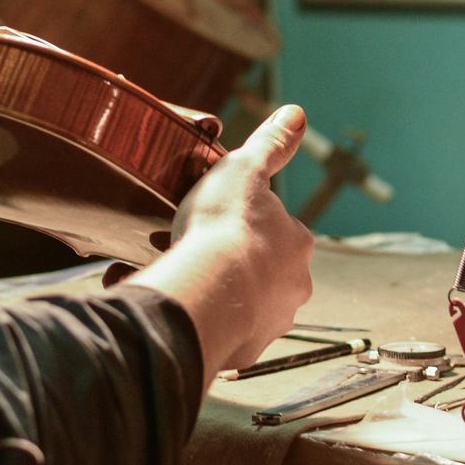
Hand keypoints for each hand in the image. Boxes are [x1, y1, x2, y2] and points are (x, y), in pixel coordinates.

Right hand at [129, 105, 314, 386]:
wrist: (209, 290)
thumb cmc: (227, 227)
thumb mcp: (244, 169)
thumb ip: (270, 144)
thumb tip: (296, 114)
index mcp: (296, 244)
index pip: (278, 228)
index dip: (246, 220)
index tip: (217, 216)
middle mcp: (292, 287)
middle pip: (259, 269)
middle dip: (229, 260)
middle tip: (191, 247)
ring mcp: (269, 323)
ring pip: (238, 303)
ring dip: (210, 290)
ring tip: (172, 275)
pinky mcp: (241, 351)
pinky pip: (215, 334)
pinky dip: (194, 319)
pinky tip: (167, 304)